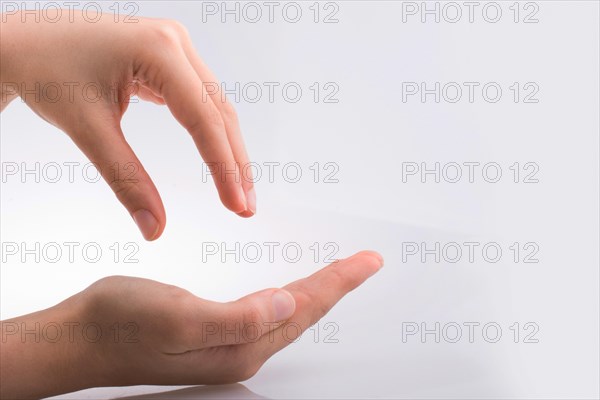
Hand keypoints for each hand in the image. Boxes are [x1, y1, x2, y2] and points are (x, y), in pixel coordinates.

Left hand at [0, 11, 254, 239]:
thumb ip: (126, 179)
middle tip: (245, 207)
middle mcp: (174, 41)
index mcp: (158, 50)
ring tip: (238, 190)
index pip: (204, 118)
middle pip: (218, 111)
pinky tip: (218, 159)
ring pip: (214, 105)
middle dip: (234, 162)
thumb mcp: (88, 130)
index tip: (237, 206)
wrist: (23, 43)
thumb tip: (155, 229)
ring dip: (227, 149)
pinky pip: (199, 98)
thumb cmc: (46, 74)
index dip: (224, 167)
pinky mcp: (168, 56)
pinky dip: (209, 132)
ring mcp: (174, 45)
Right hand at [0, 251, 382, 398]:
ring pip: (286, 313)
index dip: (339, 282)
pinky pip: (265, 312)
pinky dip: (286, 295)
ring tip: (341, 274)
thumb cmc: (119, 326)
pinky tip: (288, 291)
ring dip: (317, 291)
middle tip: (365, 263)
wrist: (78, 338)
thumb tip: (283, 303)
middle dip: (337, 286)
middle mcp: (240, 350)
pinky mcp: (213, 333)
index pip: (303, 308)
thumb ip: (236, 317)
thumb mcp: (178, 318)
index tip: (368, 261)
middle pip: (303, 312)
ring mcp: (227, 345)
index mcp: (239, 347)